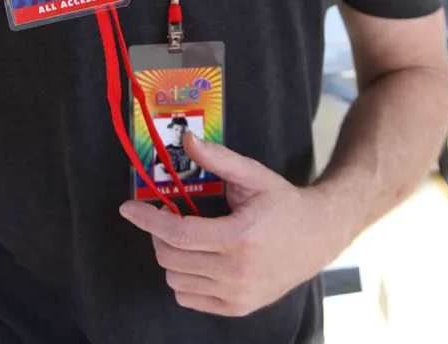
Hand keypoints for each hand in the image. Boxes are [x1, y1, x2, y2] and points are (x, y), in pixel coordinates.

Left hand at [120, 133, 345, 317]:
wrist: (318, 237)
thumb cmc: (284, 204)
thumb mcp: (253, 175)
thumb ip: (217, 158)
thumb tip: (187, 140)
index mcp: (240, 237)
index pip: (178, 233)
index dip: (148, 220)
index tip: (129, 209)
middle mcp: (238, 273)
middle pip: (171, 258)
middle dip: (158, 233)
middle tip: (167, 214)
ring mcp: (238, 295)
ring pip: (176, 280)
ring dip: (170, 255)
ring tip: (185, 235)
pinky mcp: (238, 308)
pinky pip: (189, 298)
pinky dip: (183, 278)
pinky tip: (196, 257)